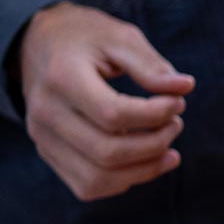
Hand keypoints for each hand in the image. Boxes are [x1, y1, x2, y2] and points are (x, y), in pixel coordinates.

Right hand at [20, 1, 194, 200]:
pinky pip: (88, 186)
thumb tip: (184, 88)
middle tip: (176, 122)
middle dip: (155, 143)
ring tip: (169, 148)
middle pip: (107, 152)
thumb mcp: (120, 37)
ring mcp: (43, 138)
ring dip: (143, 170)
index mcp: (63, 77)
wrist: (39, 42)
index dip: (155, 115)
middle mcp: (46, 113)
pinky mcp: (49, 153)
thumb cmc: (87, 37)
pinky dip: (124, 180)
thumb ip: (151, 65)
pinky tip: (148, 161)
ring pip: (97, 179)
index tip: (178, 101)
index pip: (113, 114)